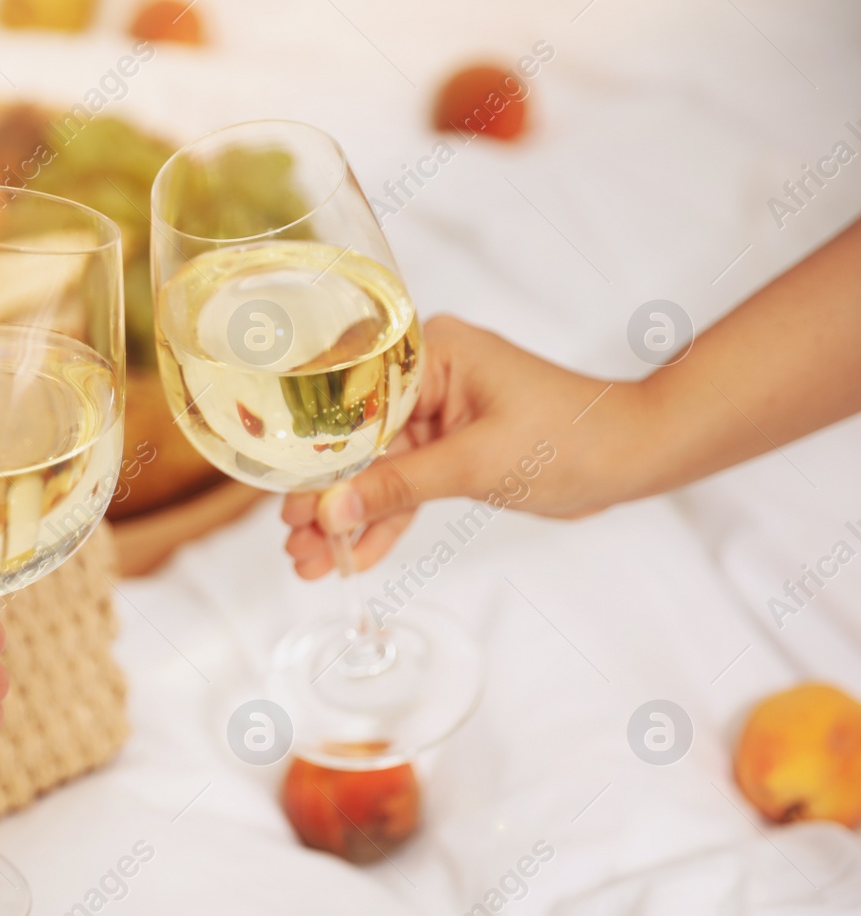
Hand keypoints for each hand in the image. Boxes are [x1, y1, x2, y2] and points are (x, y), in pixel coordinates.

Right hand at [283, 315, 636, 575]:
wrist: (632, 457)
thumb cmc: (571, 435)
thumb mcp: (474, 463)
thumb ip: (398, 488)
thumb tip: (330, 512)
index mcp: (429, 352)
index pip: (350, 399)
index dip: (312, 451)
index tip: (284, 495)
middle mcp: (425, 378)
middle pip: (353, 441)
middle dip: (324, 496)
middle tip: (291, 540)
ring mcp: (436, 416)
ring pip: (375, 471)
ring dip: (346, 518)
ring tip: (310, 562)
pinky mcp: (450, 451)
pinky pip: (404, 488)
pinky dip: (383, 522)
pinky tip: (353, 559)